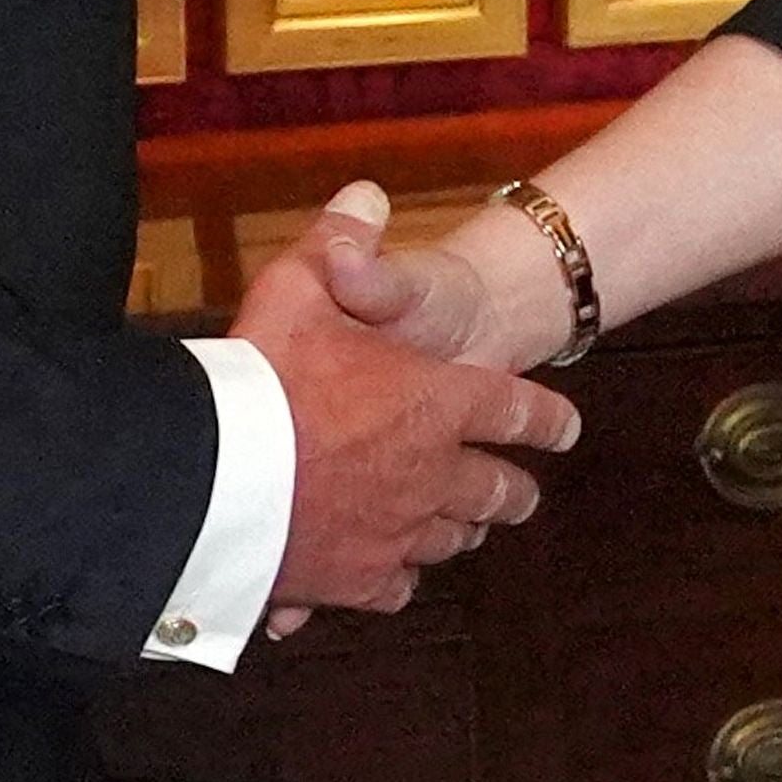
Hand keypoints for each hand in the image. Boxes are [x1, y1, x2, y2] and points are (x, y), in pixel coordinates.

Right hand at [238, 184, 579, 631]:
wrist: (214, 481)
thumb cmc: (261, 379)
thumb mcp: (298, 287)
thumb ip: (341, 243)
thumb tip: (368, 196)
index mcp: (439, 404)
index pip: (517, 412)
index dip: (546, 420)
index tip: (566, 429)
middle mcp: (434, 475)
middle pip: (495, 491)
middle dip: (512, 490)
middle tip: (520, 494)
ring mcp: (399, 534)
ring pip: (451, 540)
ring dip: (461, 530)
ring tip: (462, 529)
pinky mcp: (357, 581)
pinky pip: (397, 585)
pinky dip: (398, 575)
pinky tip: (390, 571)